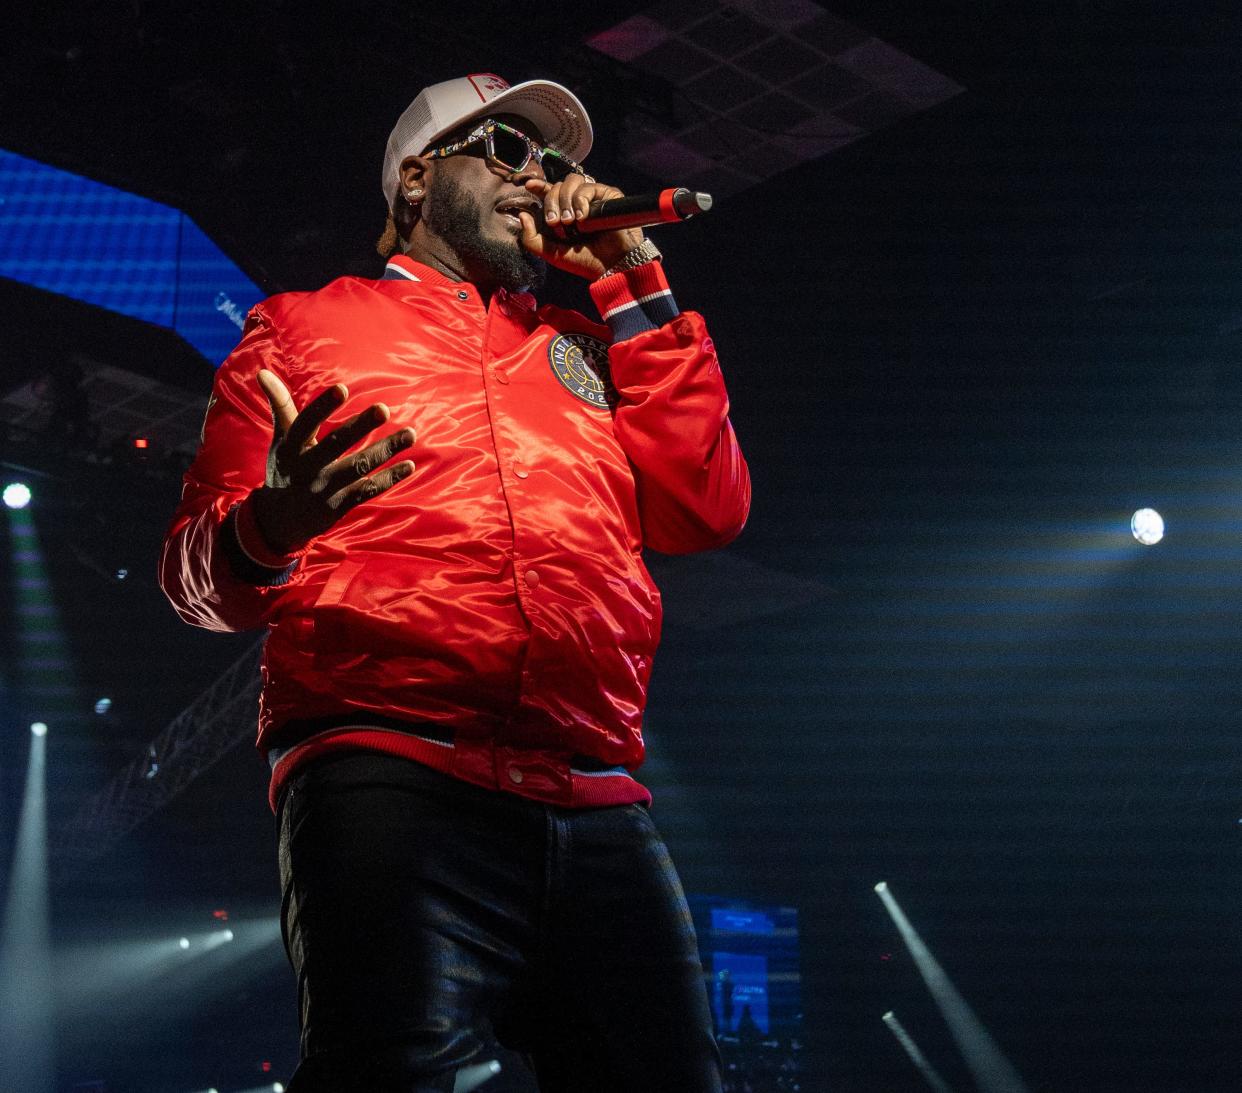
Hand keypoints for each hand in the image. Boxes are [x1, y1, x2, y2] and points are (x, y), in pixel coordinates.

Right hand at [250, 370, 415, 553]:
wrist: (279, 521)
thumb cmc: (286, 468)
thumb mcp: (280, 439)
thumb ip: (280, 406)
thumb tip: (262, 372)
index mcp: (291, 447)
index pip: (305, 423)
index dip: (322, 407)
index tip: (342, 388)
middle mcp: (307, 468)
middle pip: (336, 444)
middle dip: (360, 426)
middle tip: (384, 409)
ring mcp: (325, 489)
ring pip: (359, 467)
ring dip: (385, 450)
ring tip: (411, 434)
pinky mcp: (340, 505)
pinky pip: (368, 490)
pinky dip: (389, 478)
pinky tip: (409, 465)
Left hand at [517, 176, 644, 279]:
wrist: (610, 265)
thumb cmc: (585, 261)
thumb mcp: (552, 254)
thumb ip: (532, 240)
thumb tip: (522, 215)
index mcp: (563, 213)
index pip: (549, 192)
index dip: (539, 186)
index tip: (529, 185)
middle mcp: (576, 203)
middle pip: (557, 186)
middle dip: (552, 202)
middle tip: (556, 222)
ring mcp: (592, 198)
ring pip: (571, 182)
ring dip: (566, 199)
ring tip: (570, 221)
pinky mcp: (607, 195)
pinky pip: (588, 188)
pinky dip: (581, 201)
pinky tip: (583, 217)